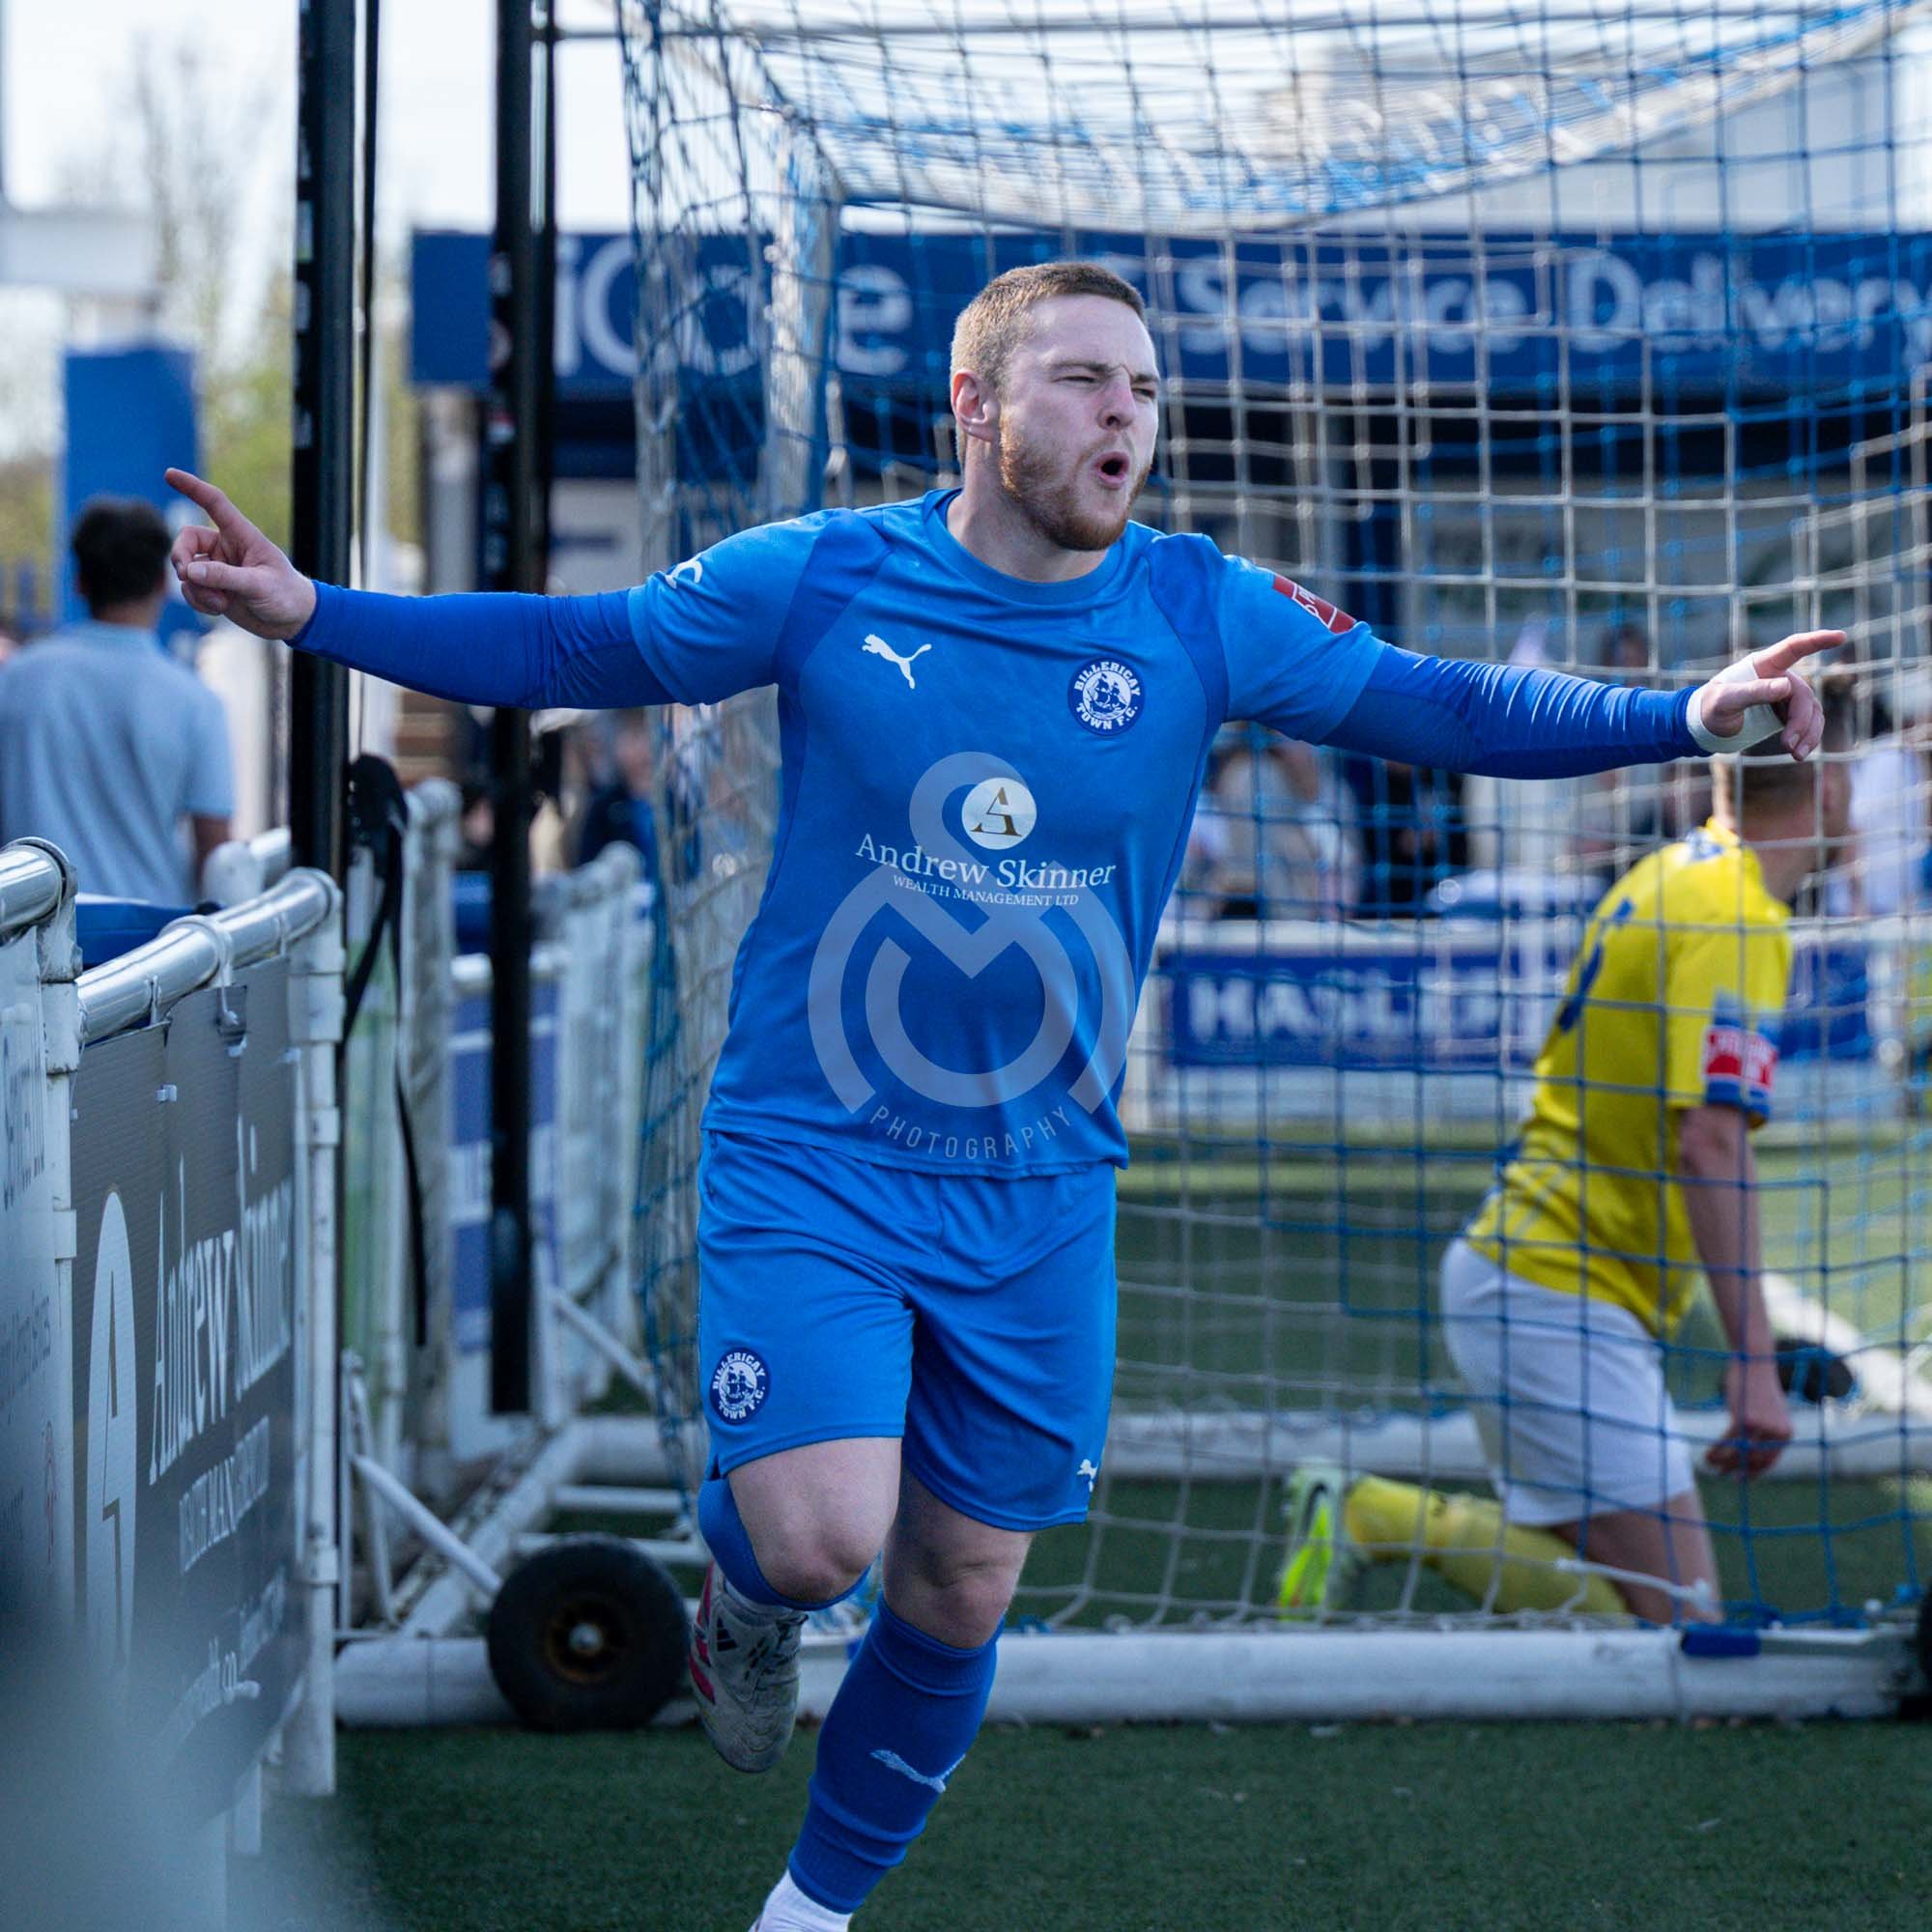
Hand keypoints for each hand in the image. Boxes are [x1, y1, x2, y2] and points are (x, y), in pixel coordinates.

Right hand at [165, 468, 317, 641]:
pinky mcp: (213, 587)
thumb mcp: (259, 585)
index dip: (192, 488)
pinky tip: (218, 609)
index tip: (170, 474)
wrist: (292, 620)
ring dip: (196, 589)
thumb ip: (225, 577)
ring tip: (220, 603)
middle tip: (186, 575)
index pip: (215, 504)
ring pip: (187, 570)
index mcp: (242, 535)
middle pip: (187, 540)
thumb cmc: (286, 595)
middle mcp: (226, 547)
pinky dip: (198, 600)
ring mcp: (217, 568)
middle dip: (181, 557)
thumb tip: (189, 572)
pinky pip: (190, 589)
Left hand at [1693, 630, 1843, 758]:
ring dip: (1809, 733)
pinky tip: (1800, 752)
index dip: (1817, 641)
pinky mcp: (1787, 713)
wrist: (1705, 725)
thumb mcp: (1725, 701)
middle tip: (1788, 746)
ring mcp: (1786, 695)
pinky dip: (1808, 737)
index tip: (1840, 636)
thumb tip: (1786, 686)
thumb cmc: (1711, 707)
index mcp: (1763, 665)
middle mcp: (1779, 677)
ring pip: (1812, 711)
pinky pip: (1808, 723)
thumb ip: (1754, 692)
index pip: (1794, 647)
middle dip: (1801, 721)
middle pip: (1804, 695)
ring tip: (1797, 754)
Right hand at [1707, 1356, 1792, 1478]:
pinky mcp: (1744, 1418)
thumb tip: (1750, 1450)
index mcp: (1786, 1433)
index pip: (1769, 1461)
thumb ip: (1765, 1430)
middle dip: (1736, 1469)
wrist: (1755, 1362)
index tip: (1739, 1478)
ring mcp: (1761, 1426)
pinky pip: (1728, 1441)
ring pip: (1741, 1453)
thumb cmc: (1758, 1386)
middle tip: (1723, 1474)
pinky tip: (1708, 1454)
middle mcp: (1777, 1432)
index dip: (1753, 1473)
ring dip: (1724, 1463)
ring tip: (1711, 1464)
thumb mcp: (1769, 1411)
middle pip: (1755, 1460)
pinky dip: (1716, 1450)